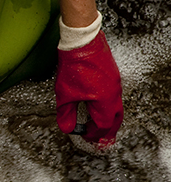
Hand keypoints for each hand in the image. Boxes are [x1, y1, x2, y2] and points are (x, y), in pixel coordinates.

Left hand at [55, 31, 122, 146]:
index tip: (86, 137)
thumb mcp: (64, 95)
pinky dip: (109, 107)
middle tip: (99, 138)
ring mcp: (115, 84)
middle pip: (115, 119)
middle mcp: (113, 94)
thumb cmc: (74, 66)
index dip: (94, 134)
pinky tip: (100, 107)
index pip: (103, 125)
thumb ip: (66, 114)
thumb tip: (67, 128)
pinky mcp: (113, 76)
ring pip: (117, 108)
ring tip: (100, 126)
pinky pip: (115, 97)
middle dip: (107, 131)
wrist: (82, 43)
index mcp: (104, 101)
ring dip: (109, 119)